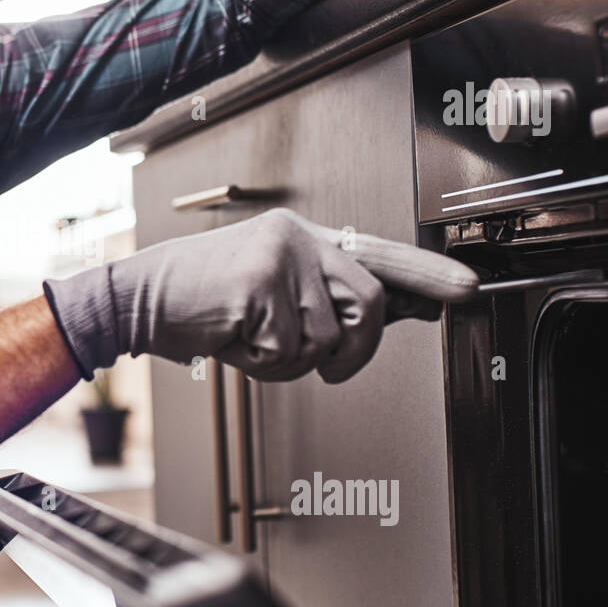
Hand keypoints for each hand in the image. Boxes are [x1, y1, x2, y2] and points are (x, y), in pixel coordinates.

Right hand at [42, 207, 477, 384]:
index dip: (426, 274)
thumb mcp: (269, 294)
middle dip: (355, 351)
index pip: (379, 253)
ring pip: (327, 339)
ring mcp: (279, 257)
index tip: (468, 290)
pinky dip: (261, 365)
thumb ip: (323, 302)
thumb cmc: (203, 303)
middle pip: (369, 304)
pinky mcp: (258, 283)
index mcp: (304, 238)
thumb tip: (391, 315)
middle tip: (327, 368)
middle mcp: (298, 238)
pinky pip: (289, 351)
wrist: (139, 297)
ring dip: (290, 363)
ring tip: (249, 342)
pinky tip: (232, 340)